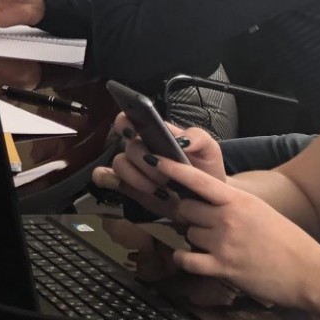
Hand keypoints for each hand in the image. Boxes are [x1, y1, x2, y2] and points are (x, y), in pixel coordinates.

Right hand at [92, 113, 225, 213]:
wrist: (207, 200)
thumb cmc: (205, 170)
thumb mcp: (209, 150)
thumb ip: (199, 137)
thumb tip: (180, 140)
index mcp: (154, 134)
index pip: (129, 119)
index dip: (125, 122)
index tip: (132, 133)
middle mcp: (140, 148)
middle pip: (128, 147)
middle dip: (145, 162)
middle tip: (164, 175)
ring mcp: (132, 167)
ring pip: (119, 164)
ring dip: (138, 178)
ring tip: (161, 190)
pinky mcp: (128, 186)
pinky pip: (110, 180)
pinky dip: (117, 183)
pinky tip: (138, 190)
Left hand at [159, 157, 319, 307]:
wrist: (309, 272)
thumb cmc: (288, 242)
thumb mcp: (260, 211)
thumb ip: (233, 204)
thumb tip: (209, 202)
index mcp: (238, 200)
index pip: (198, 179)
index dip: (173, 169)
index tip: (154, 160)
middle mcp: (227, 218)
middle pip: (186, 209)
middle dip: (190, 216)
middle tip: (205, 225)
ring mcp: (224, 243)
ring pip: (187, 234)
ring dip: (194, 240)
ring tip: (216, 246)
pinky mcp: (223, 267)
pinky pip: (187, 259)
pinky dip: (185, 260)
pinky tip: (192, 260)